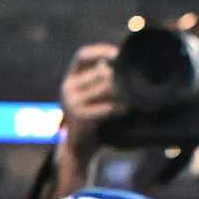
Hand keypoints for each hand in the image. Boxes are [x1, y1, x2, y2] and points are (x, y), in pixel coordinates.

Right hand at [58, 42, 122, 161]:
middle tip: (132, 87)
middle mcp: (67, 87)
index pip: (82, 55)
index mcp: (70, 79)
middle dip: (120, 78)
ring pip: (107, 86)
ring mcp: (71, 102)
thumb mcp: (92, 94)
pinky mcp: (79, 116)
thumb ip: (102, 77)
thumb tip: (124, 58)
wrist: (78, 147)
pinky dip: (120, 108)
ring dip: (123, 93)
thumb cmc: (92, 117)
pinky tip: (125, 111)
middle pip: (102, 71)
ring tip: (130, 100)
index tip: (118, 54)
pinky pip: (108, 106)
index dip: (101, 51)